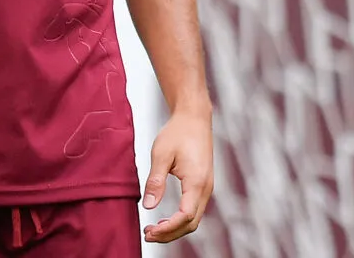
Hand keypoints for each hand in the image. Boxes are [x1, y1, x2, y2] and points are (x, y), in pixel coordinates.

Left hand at [141, 109, 213, 243]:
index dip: (167, 229)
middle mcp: (206, 189)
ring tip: (153, 230)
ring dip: (175, 228)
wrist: (194, 117)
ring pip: (193, 219)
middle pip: (191, 224)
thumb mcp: (161, 154)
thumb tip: (148, 206)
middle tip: (147, 235)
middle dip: (170, 234)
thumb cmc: (178, 132)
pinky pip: (194, 210)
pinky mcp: (203, 185)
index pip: (184, 217)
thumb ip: (155, 181)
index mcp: (197, 182)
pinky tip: (165, 219)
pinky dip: (180, 220)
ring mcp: (207, 188)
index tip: (149, 231)